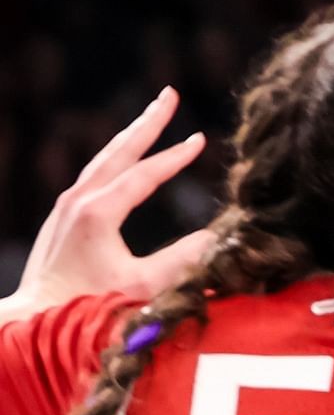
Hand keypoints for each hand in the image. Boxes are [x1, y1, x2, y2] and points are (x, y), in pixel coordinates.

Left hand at [6, 89, 212, 317]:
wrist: (31, 320)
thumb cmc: (90, 308)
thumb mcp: (145, 286)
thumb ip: (184, 260)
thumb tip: (221, 236)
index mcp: (98, 213)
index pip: (143, 174)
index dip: (175, 156)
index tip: (201, 138)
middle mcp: (78, 202)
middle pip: (118, 151)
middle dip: (147, 122)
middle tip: (169, 93)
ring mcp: (66, 208)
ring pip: (103, 161)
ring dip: (130, 137)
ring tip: (151, 119)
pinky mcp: (62, 219)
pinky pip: (94, 176)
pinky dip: (116, 159)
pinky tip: (125, 162)